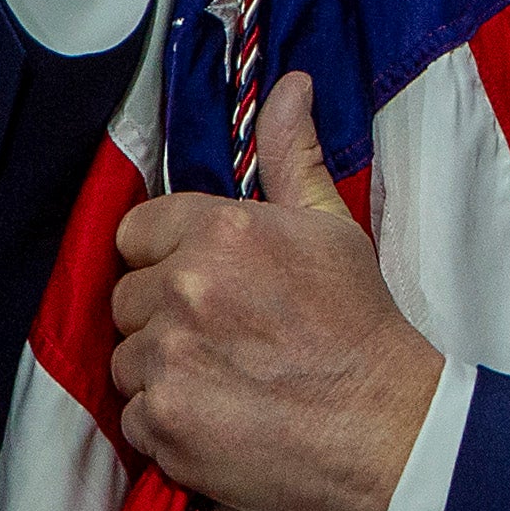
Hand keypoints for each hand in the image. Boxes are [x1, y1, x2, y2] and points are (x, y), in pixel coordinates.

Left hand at [108, 75, 441, 510]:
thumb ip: (292, 156)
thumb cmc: (359, 324)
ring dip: (162, 371)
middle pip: (127, 298)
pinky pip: (134, 417)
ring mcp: (170, 359)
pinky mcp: (164, 423)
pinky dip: (167, 423)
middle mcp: (187, 289)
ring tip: (222, 380)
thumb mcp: (331, 227)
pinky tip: (216, 418)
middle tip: (222, 337)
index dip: (166, 258)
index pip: (135, 233)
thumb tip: (290, 86)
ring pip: (125, 360)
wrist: (385, 425)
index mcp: (222, 231)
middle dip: (163, 317)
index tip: (204, 284)